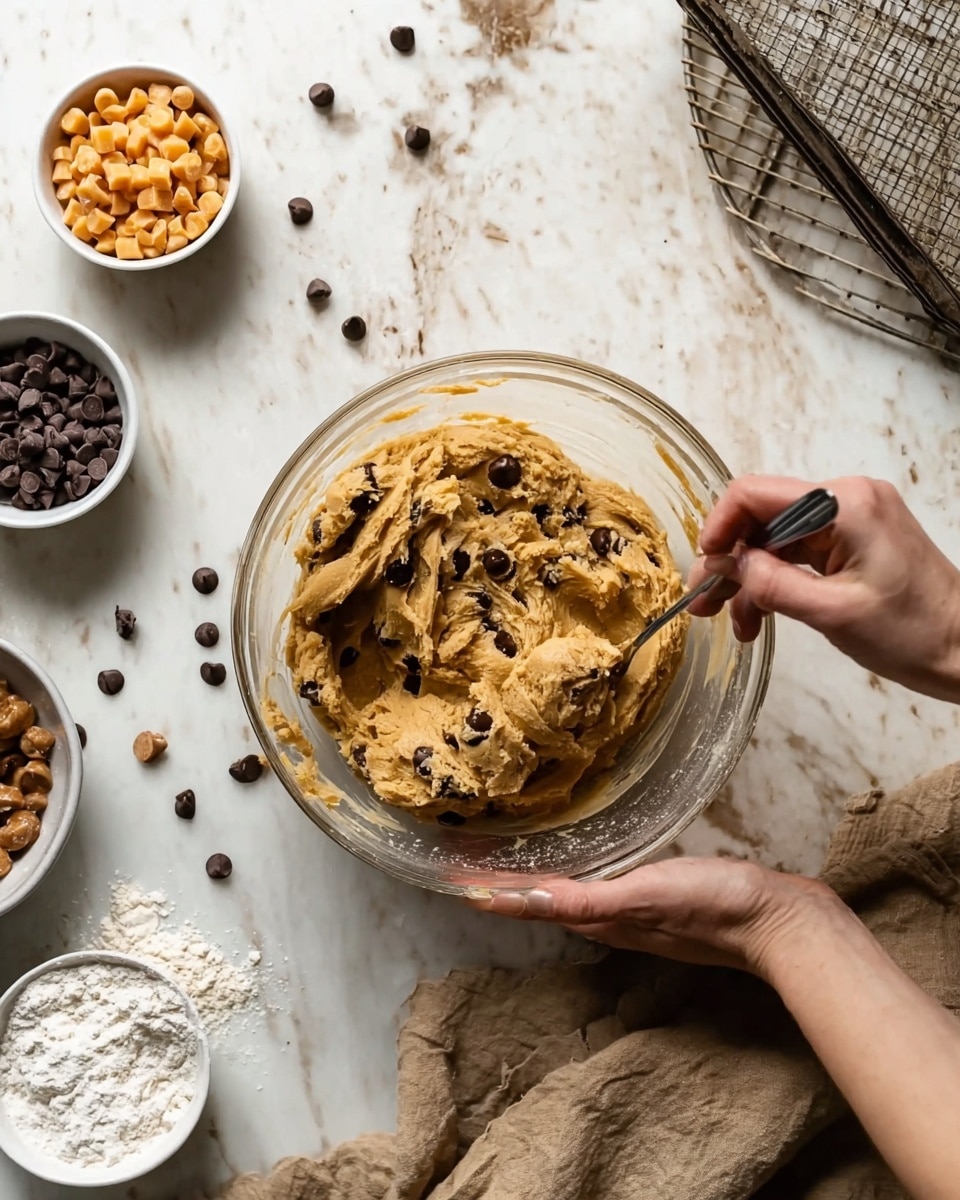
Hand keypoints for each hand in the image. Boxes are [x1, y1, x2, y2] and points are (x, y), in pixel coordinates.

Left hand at [471, 858, 837, 977]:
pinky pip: (599, 881)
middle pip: (538, 897)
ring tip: (503, 851)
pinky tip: (579, 853)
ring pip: (565, 890)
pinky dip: (574, 868)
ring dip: (531, 873)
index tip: (446, 871)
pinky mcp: (657, 893)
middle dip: (499, 878)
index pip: (528, 902)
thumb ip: (587, 901)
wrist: (776, 917)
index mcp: (598, 918)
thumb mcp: (643, 898)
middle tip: (463, 852)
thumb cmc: (711, 906)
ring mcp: (632, 906)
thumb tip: (528, 898)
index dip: (487, 888)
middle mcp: (607, 916)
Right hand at [688, 475, 959, 700]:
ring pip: (776, 539)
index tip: (705, 568)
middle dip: (729, 561)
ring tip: (733, 624)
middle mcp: (845, 499)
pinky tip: (758, 617)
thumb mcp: (831, 613)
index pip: (755, 494)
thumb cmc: (912, 633)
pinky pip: (799, 553)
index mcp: (844, 504)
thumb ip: (770, 583)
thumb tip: (722, 564)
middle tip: (703, 604)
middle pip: (762, 518)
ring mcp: (851, 519)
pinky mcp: (854, 540)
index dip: (719, 527)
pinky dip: (775, 582)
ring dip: (749, 579)